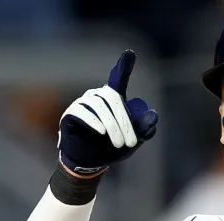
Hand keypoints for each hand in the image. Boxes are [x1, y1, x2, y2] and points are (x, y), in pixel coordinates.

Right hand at [58, 50, 158, 175]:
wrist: (92, 164)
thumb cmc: (113, 149)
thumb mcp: (133, 141)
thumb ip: (144, 129)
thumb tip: (153, 115)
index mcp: (114, 99)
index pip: (118, 78)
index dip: (124, 65)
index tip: (130, 53)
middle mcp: (97, 96)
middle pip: (112, 98)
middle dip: (124, 121)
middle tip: (131, 142)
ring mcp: (82, 103)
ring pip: (98, 106)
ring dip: (111, 125)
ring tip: (119, 144)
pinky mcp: (70, 114)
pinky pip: (80, 112)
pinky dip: (92, 121)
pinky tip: (101, 131)